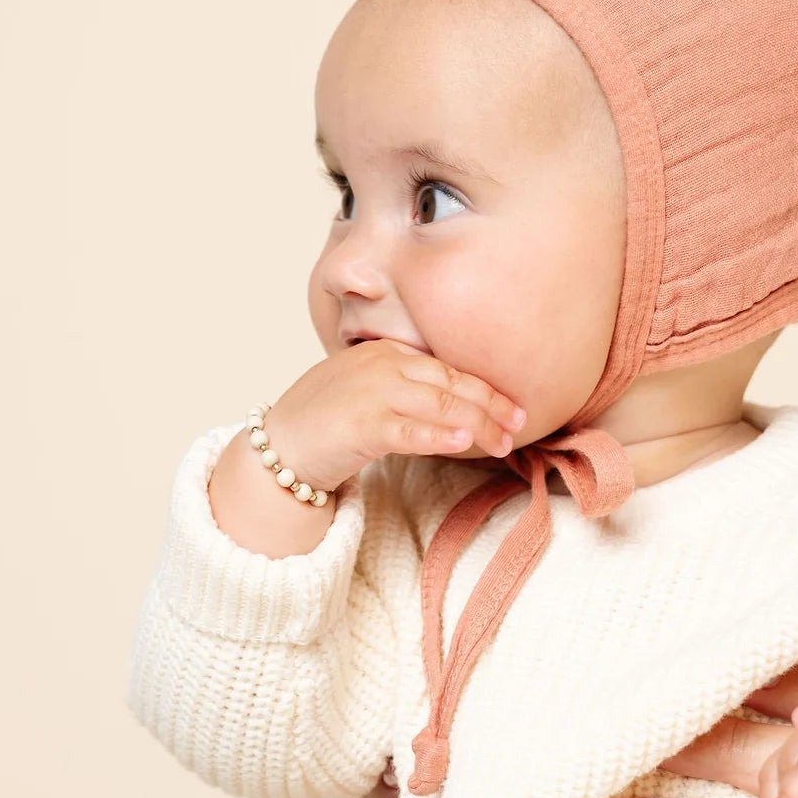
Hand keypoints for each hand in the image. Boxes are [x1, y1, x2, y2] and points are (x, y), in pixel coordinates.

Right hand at [268, 339, 526, 494]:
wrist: (278, 445)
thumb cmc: (326, 421)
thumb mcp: (369, 390)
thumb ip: (409, 389)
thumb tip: (459, 408)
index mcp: (387, 352)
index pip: (448, 369)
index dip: (486, 389)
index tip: (514, 407)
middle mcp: (383, 365)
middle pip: (452, 384)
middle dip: (491, 405)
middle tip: (519, 425)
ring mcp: (372, 393)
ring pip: (440, 406)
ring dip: (478, 425)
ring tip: (504, 442)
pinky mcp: (361, 425)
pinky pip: (410, 430)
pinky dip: (439, 435)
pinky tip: (464, 442)